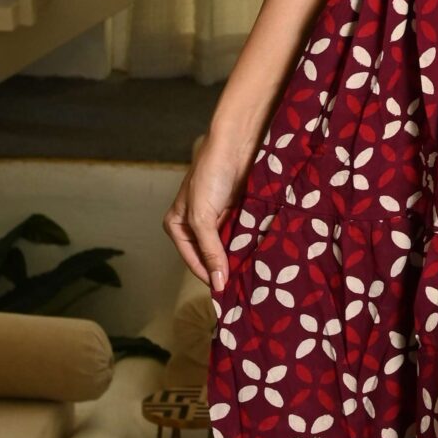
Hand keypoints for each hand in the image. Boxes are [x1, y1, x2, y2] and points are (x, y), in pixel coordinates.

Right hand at [163, 128, 252, 294]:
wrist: (237, 144)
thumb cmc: (211, 174)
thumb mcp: (203, 216)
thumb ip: (210, 250)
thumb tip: (218, 283)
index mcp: (177, 225)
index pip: (193, 261)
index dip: (209, 276)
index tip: (227, 293)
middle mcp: (195, 225)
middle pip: (210, 256)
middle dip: (225, 269)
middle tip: (243, 289)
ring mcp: (217, 219)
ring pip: (228, 248)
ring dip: (239, 259)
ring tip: (253, 277)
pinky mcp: (236, 213)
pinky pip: (242, 236)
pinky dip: (249, 245)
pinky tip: (260, 257)